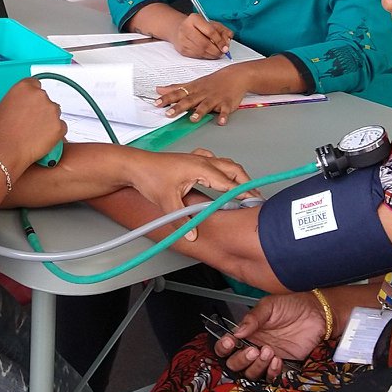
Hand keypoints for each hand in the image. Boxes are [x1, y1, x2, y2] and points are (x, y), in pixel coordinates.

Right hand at [0, 78, 65, 175]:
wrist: (6, 150)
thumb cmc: (1, 132)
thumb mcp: (4, 105)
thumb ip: (18, 100)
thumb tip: (25, 103)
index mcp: (24, 87)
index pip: (35, 84)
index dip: (34, 95)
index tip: (33, 102)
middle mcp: (40, 95)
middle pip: (46, 99)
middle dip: (41, 109)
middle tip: (31, 122)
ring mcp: (52, 110)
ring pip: (55, 113)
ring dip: (48, 120)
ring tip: (34, 132)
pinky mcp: (59, 125)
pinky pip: (61, 127)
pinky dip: (55, 133)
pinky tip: (41, 139)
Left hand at [122, 147, 250, 220]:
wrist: (136, 165)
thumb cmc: (150, 177)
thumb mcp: (167, 202)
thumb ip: (183, 219)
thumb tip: (194, 234)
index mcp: (201, 168)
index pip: (229, 182)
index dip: (244, 193)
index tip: (255, 202)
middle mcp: (203, 160)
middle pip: (234, 169)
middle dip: (247, 183)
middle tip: (254, 198)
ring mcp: (198, 157)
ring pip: (226, 163)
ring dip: (237, 175)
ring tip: (244, 190)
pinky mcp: (192, 159)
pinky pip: (214, 160)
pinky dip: (223, 168)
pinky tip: (221, 175)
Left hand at [155, 67, 251, 123]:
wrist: (235, 76)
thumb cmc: (212, 82)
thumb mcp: (193, 83)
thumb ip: (176, 88)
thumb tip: (159, 90)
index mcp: (194, 89)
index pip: (177, 94)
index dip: (166, 99)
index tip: (156, 103)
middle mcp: (203, 94)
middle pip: (189, 101)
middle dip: (179, 107)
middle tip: (169, 114)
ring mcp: (215, 99)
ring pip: (206, 105)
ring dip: (199, 112)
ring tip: (193, 119)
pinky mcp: (227, 103)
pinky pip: (225, 110)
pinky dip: (223, 116)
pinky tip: (221, 121)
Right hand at [171, 12, 233, 59]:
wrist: (179, 29)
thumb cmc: (198, 26)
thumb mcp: (211, 23)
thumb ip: (222, 30)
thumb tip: (228, 41)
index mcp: (194, 19)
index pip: (210, 31)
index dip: (220, 41)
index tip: (225, 47)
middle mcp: (186, 28)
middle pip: (205, 44)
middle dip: (216, 50)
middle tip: (222, 52)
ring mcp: (182, 40)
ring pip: (201, 51)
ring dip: (212, 55)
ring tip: (216, 53)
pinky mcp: (182, 49)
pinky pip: (197, 56)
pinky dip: (205, 56)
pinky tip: (208, 54)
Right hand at [214, 292, 327, 378]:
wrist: (316, 313)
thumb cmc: (292, 305)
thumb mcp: (269, 306)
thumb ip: (252, 318)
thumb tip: (237, 332)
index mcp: (247, 333)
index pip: (226, 346)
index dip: (224, 347)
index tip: (231, 342)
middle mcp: (254, 347)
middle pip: (235, 364)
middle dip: (241, 360)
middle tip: (253, 349)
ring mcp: (267, 358)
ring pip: (251, 374)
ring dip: (257, 366)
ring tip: (269, 351)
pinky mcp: (282, 365)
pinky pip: (271, 377)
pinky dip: (272, 372)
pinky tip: (278, 359)